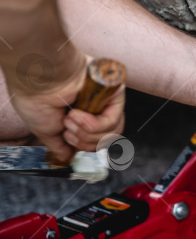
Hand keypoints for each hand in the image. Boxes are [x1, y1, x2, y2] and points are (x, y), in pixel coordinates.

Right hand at [9, 54, 125, 163]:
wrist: (38, 81)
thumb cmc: (38, 99)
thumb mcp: (49, 131)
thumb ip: (61, 146)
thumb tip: (67, 157)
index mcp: (84, 115)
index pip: (99, 139)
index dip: (85, 145)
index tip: (67, 139)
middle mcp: (98, 107)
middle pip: (107, 139)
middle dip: (85, 141)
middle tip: (68, 131)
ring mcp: (107, 100)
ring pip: (112, 132)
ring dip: (87, 132)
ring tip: (69, 120)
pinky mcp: (114, 92)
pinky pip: (113, 119)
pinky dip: (92, 124)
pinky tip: (76, 115)